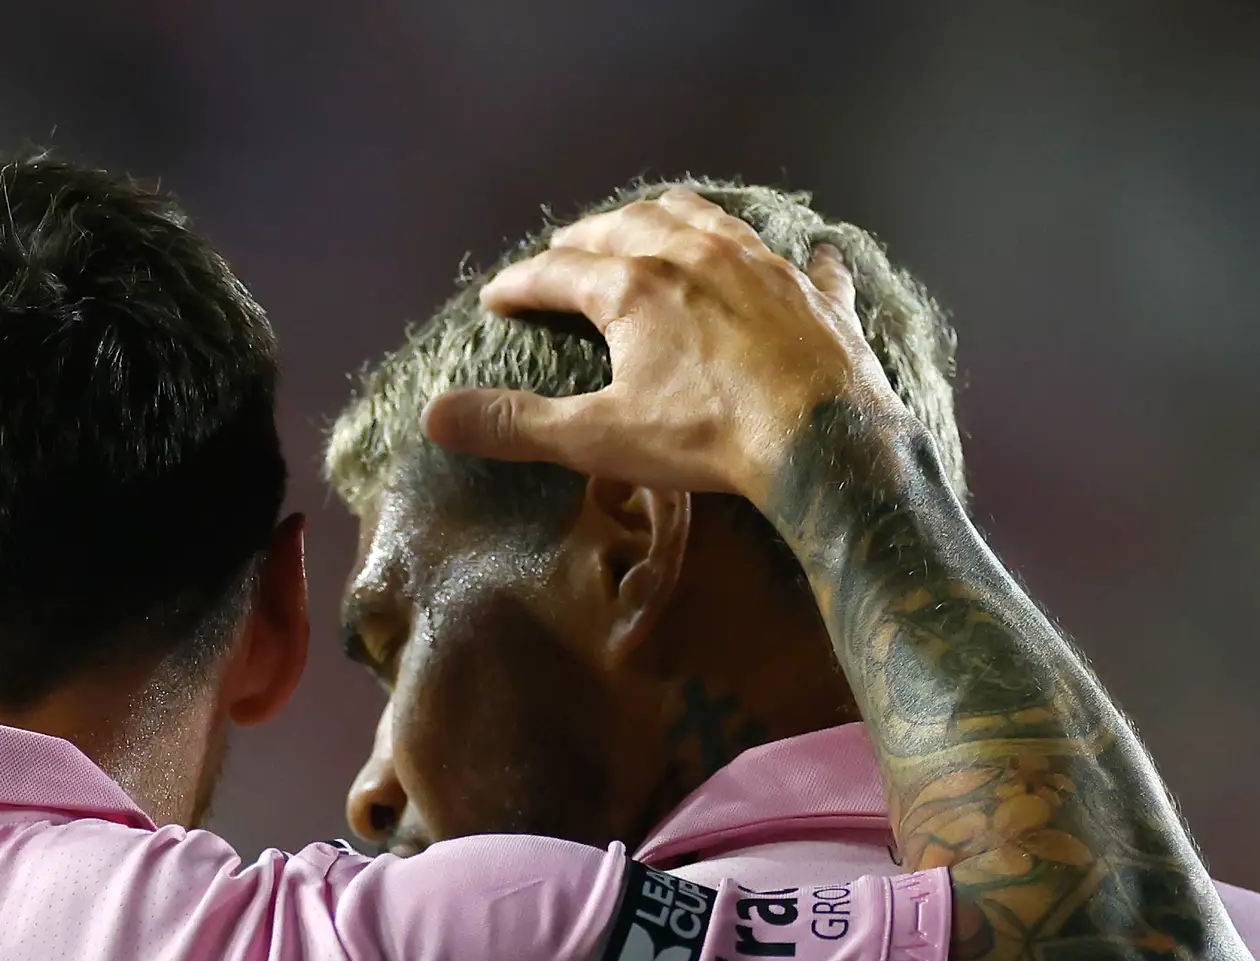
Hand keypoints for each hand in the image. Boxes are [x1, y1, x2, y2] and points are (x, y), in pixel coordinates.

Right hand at [421, 188, 902, 503]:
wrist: (824, 444)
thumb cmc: (706, 438)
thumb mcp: (599, 438)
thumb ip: (518, 424)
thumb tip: (436, 415)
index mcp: (634, 287)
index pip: (559, 272)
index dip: (520, 285)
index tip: (495, 296)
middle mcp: (695, 255)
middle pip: (626, 226)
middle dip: (585, 237)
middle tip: (563, 251)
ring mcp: (760, 265)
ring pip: (704, 217)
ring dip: (667, 216)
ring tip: (650, 222)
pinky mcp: (813, 292)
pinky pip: (801, 260)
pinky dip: (786, 258)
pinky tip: (800, 256)